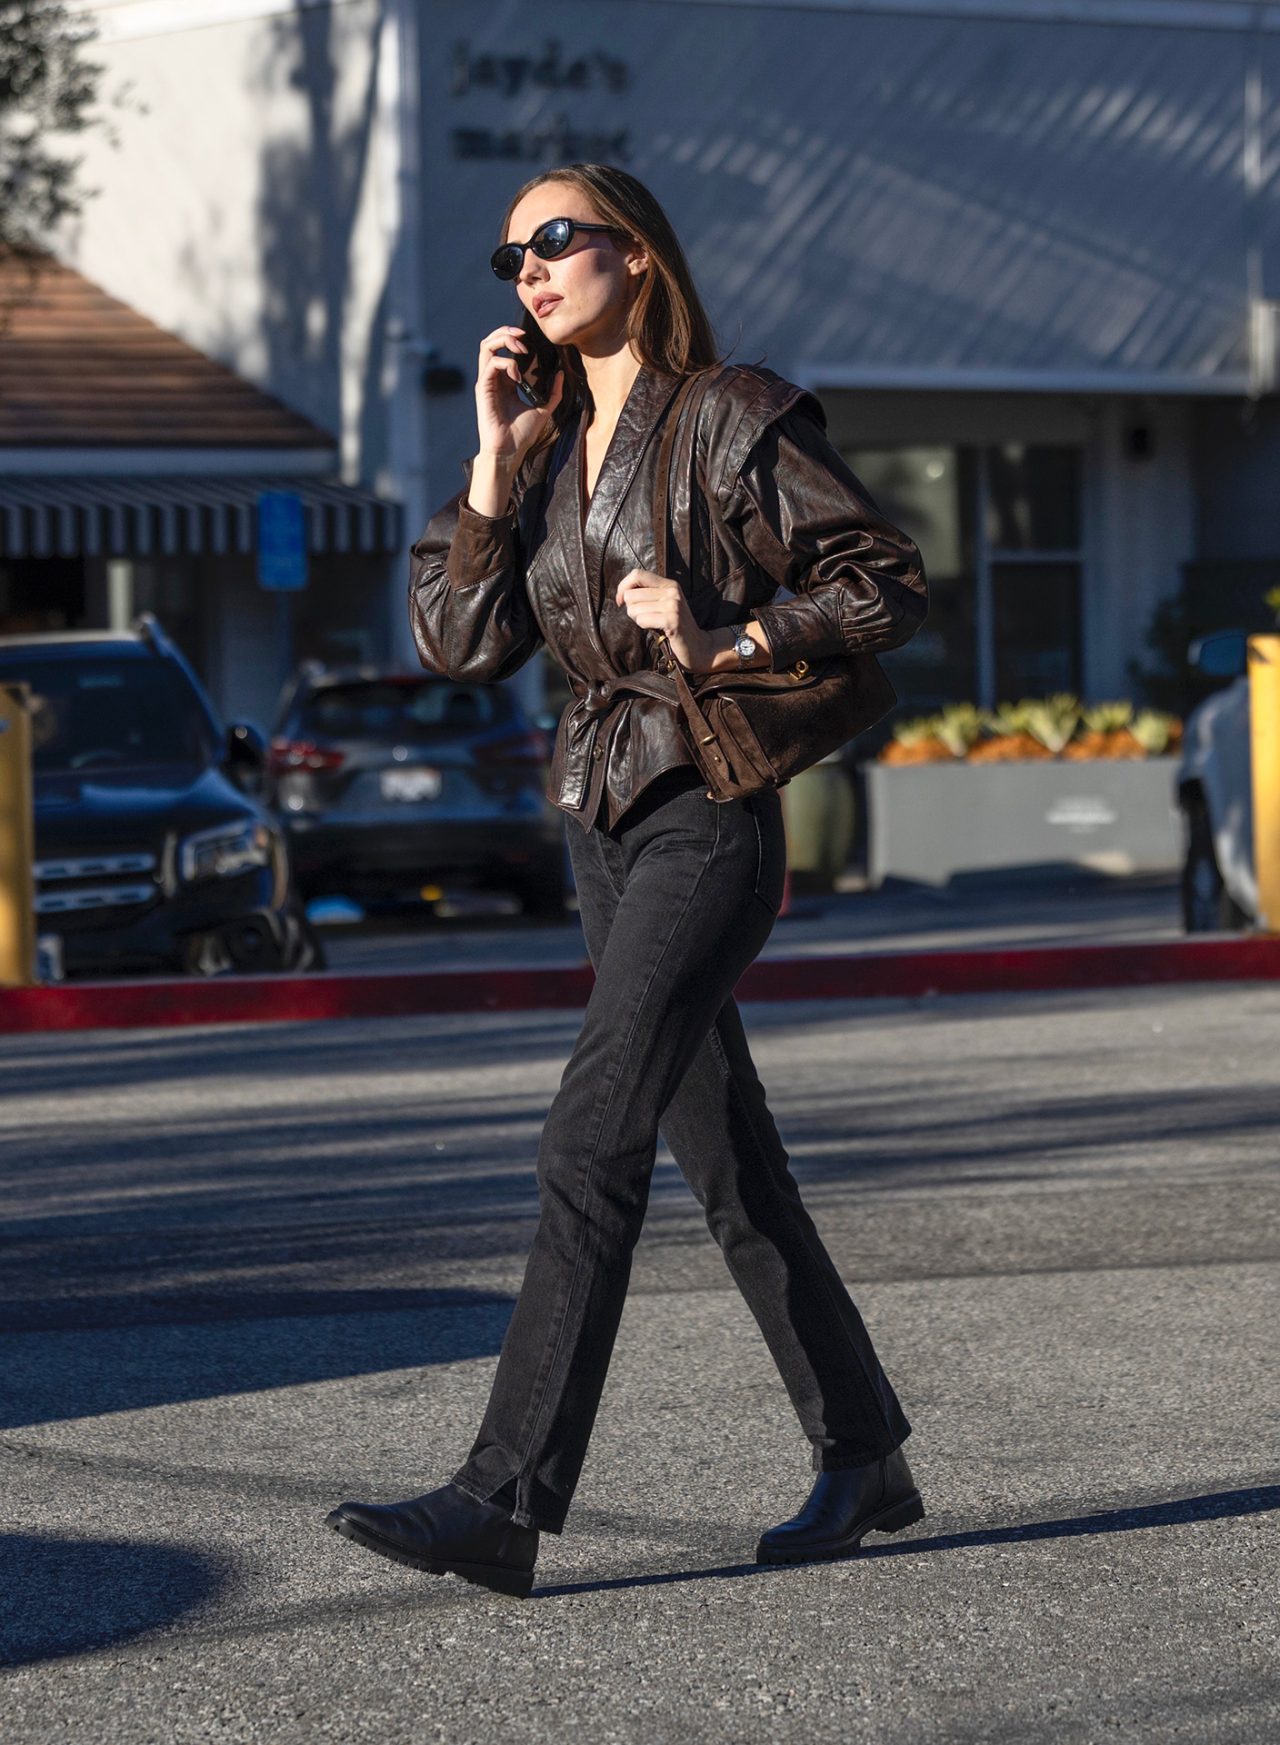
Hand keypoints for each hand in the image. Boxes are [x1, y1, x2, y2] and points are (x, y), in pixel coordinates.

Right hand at [475, 324, 564, 463]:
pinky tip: (518, 377)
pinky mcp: (483, 389)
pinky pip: (491, 365)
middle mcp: (493, 379)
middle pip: (490, 342)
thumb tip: (561, 374)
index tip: (530, 339)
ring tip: (522, 348)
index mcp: (504, 381)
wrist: (510, 452)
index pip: (502, 349)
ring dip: (504, 340)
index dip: (513, 337)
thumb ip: (553, 393)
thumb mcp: (543, 409)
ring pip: (486, 347)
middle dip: (506, 332)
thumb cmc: (521, 434)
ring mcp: (486, 383)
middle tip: (524, 335)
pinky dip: (507, 364)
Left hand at [615, 570, 713, 671]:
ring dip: (638, 620)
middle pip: (631, 595)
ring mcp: (673, 605)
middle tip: (646, 618)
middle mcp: (672, 591)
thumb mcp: (665, 604)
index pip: (637, 574)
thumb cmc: (675, 626)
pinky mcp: (672, 620)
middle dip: (631, 609)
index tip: (621, 601)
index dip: (623, 586)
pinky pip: (642, 620)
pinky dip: (644, 627)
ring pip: (634, 609)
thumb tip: (622, 594)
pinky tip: (657, 630)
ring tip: (653, 624)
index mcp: (670, 584)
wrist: (698, 646)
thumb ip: (648, 594)